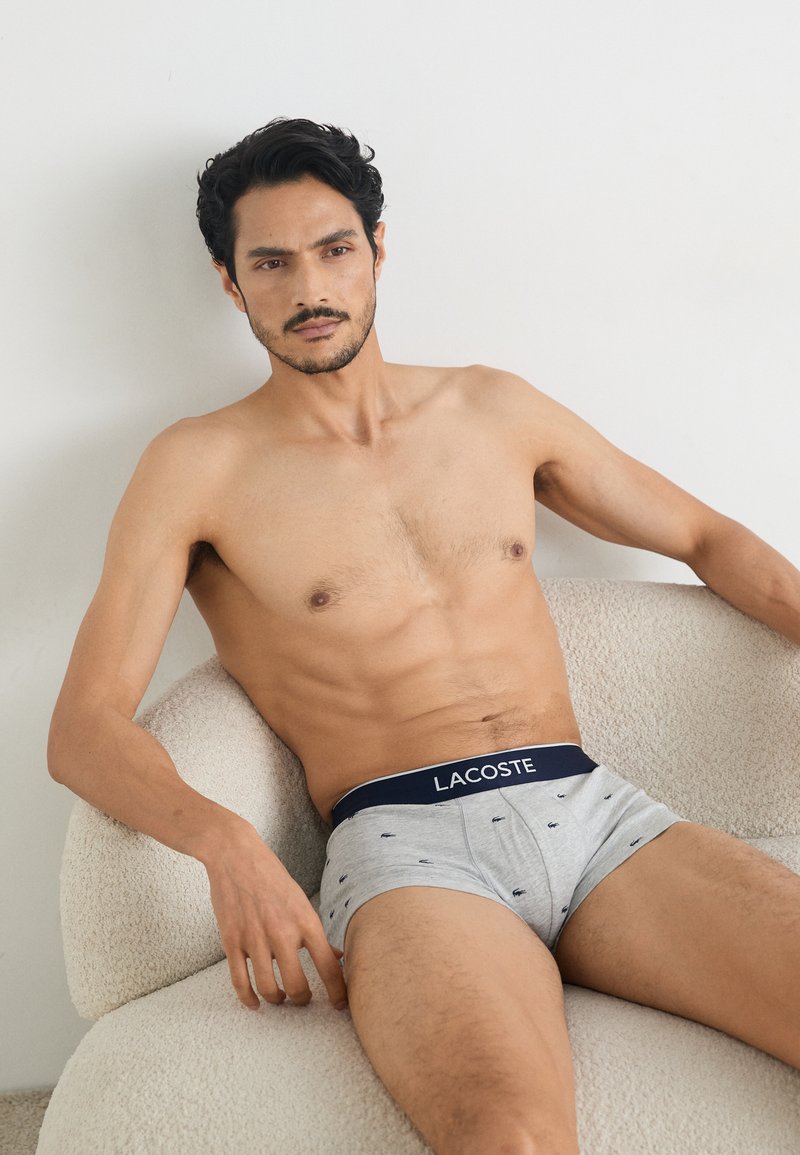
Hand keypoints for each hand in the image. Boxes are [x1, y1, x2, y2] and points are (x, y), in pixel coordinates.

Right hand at [203, 826, 347, 1011]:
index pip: (327, 965)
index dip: (337, 991)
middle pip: (297, 985)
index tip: (340, 1005)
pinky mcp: (231, 941)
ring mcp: (254, 938)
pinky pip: (240, 981)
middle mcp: (281, 932)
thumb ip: (316, 933)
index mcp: (304, 920)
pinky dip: (248, 998)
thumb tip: (336, 957)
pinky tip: (255, 1003)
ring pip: (268, 988)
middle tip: (303, 998)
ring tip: (280, 998)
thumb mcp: (301, 901)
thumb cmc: (272, 877)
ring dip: (276, 1000)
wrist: (236, 856)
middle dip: (302, 999)